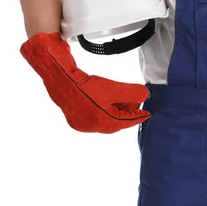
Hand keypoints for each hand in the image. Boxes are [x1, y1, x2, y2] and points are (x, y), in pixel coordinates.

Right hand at [20, 31, 149, 132]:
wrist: (60, 79)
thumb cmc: (84, 84)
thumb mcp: (113, 88)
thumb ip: (132, 93)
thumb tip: (145, 96)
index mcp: (100, 122)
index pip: (124, 122)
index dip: (137, 116)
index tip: (146, 113)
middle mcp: (90, 126)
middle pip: (115, 123)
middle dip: (127, 113)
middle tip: (137, 104)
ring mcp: (81, 123)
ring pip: (105, 120)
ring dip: (116, 111)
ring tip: (125, 100)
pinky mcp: (75, 117)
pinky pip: (95, 117)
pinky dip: (105, 111)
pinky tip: (109, 101)